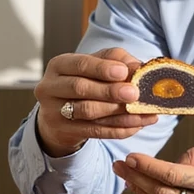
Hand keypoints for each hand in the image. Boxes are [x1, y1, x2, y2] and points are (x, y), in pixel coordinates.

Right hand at [34, 47, 157, 156]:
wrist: (61, 114)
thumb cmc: (85, 81)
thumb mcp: (97, 66)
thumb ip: (118, 61)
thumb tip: (139, 67)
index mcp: (59, 65)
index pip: (80, 64)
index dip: (102, 68)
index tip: (123, 72)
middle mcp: (50, 87)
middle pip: (80, 88)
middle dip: (110, 91)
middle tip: (134, 93)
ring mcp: (53, 112)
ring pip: (88, 112)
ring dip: (118, 112)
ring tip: (142, 112)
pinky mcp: (63, 132)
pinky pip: (94, 131)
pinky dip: (118, 129)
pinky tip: (137, 125)